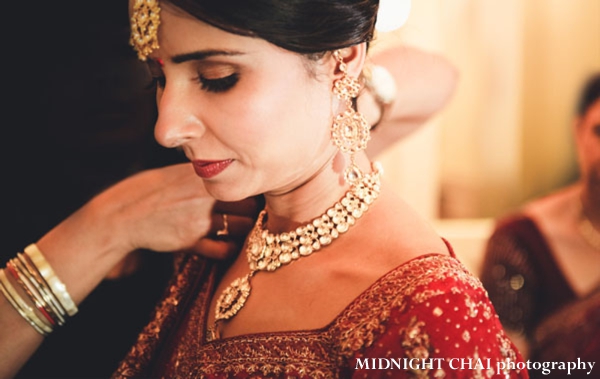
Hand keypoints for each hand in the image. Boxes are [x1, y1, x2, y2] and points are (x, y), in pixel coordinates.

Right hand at [90, 162, 258, 259]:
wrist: (125, 214)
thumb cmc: (154, 191)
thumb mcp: (180, 174)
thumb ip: (206, 174)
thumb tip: (231, 170)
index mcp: (204, 177)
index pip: (244, 183)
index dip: (253, 191)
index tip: (256, 195)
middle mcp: (205, 196)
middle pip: (250, 205)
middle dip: (254, 211)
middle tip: (254, 215)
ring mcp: (199, 219)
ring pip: (243, 226)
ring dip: (246, 229)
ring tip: (242, 230)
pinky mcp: (191, 241)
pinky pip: (224, 250)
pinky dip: (230, 249)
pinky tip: (228, 246)